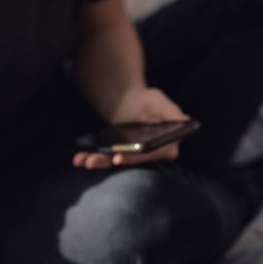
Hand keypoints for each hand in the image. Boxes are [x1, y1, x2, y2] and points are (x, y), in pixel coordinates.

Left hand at [73, 87, 189, 169]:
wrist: (127, 101)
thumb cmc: (146, 100)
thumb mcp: (158, 101)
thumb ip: (170, 111)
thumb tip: (183, 119)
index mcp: (165, 145)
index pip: (149, 155)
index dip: (133, 157)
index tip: (117, 158)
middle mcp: (149, 155)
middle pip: (129, 161)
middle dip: (108, 161)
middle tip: (92, 161)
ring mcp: (132, 157)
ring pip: (114, 162)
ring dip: (97, 162)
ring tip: (82, 160)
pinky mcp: (118, 155)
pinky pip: (105, 159)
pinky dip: (91, 158)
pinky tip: (79, 158)